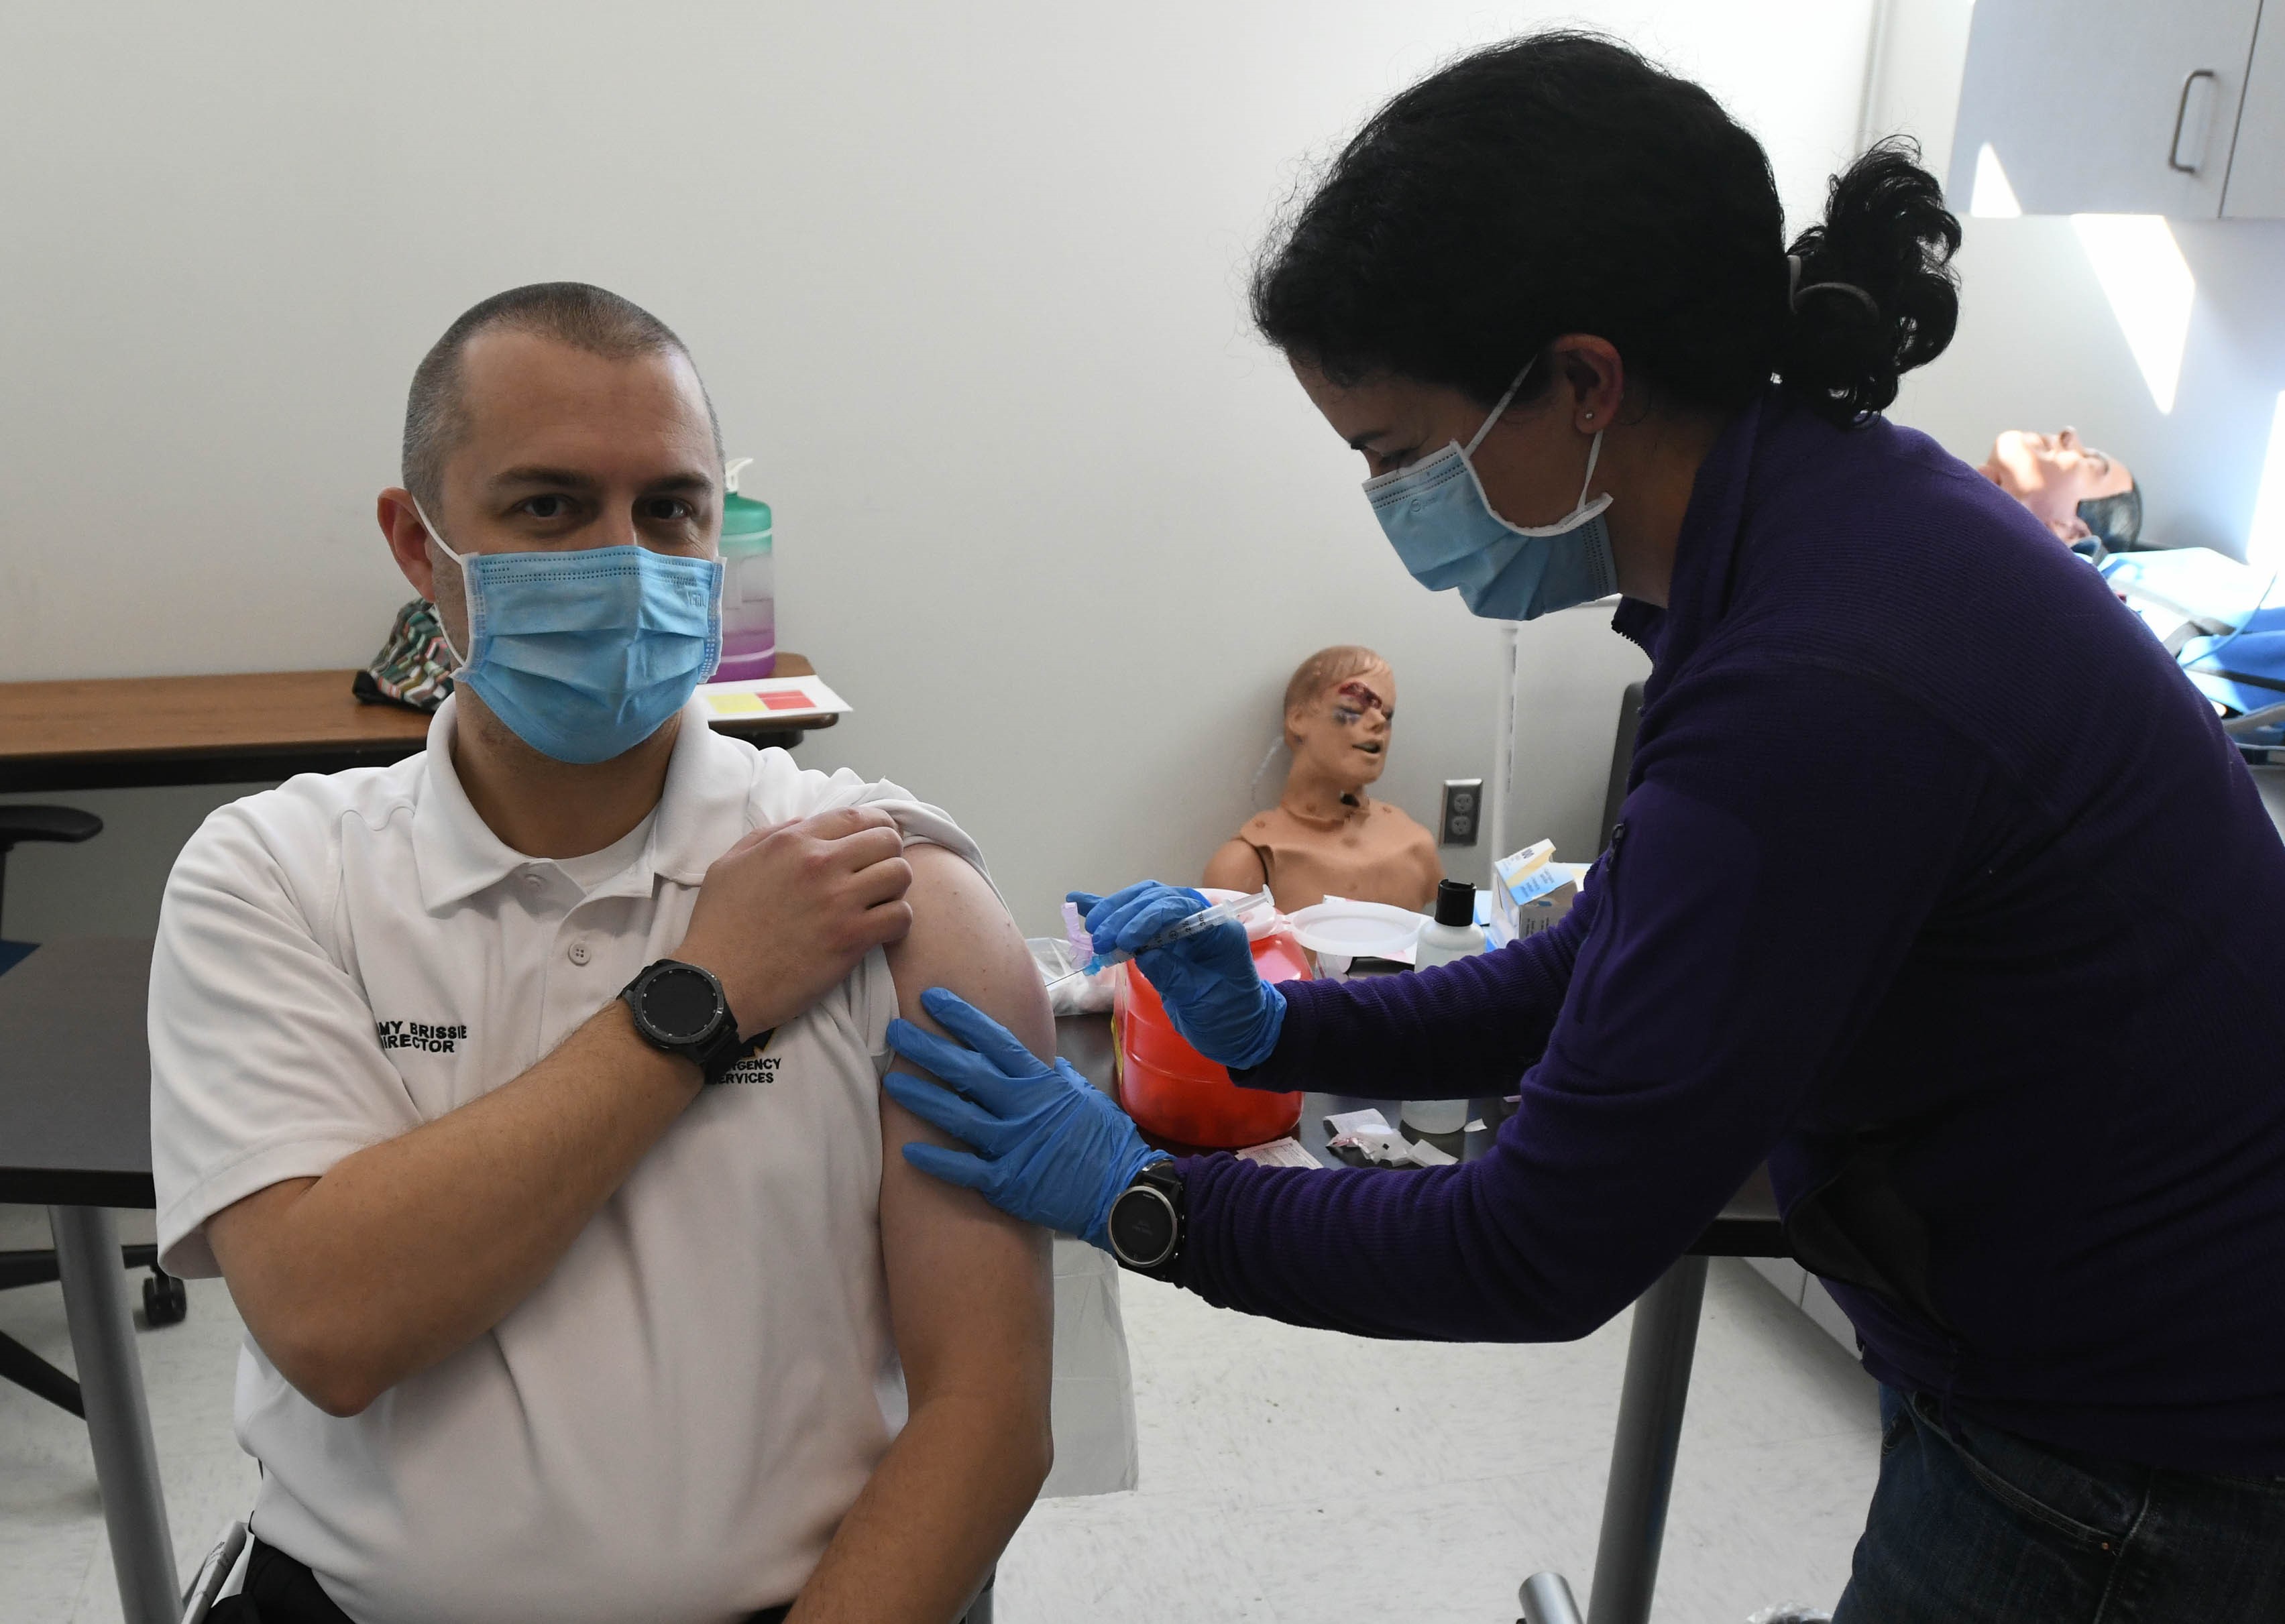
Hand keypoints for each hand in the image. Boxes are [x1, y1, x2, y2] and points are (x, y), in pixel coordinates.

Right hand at [675, 806, 913, 1037]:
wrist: (717, 984)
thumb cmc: (719, 926)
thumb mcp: (730, 864)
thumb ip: (768, 836)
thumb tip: (803, 823)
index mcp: (793, 843)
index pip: (856, 816)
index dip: (876, 826)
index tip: (877, 841)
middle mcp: (821, 864)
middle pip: (887, 840)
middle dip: (889, 854)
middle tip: (878, 875)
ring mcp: (839, 901)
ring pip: (900, 874)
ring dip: (895, 888)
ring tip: (880, 903)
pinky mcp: (850, 939)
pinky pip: (901, 916)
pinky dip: (898, 923)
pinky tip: (881, 931)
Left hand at [883, 987, 1165, 1248]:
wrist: (1123, 1190)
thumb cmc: (1105, 1140)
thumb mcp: (1082, 1095)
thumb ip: (1054, 1076)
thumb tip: (1039, 1059)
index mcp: (1040, 1082)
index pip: (994, 1041)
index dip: (961, 1018)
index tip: (932, 999)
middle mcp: (1022, 1107)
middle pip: (967, 1071)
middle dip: (928, 1048)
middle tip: (894, 1030)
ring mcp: (1013, 1144)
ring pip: (958, 1115)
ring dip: (922, 1097)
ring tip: (891, 1081)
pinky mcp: (1008, 1182)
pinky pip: (964, 1168)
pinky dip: (937, 1160)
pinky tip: (907, 1150)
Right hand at [1070, 882, 1285, 1068]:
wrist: (1240, 1030)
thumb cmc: (1229, 1016)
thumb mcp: (1203, 1001)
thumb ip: (1173, 975)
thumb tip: (1141, 954)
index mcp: (1218, 929)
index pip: (1177, 908)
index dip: (1145, 919)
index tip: (1122, 941)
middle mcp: (1199, 919)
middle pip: (1156, 899)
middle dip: (1124, 914)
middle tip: (1099, 938)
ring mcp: (1181, 925)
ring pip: (1143, 902)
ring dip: (1114, 911)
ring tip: (1091, 927)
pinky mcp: (1164, 937)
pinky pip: (1135, 918)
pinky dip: (1109, 910)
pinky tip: (1080, 903)